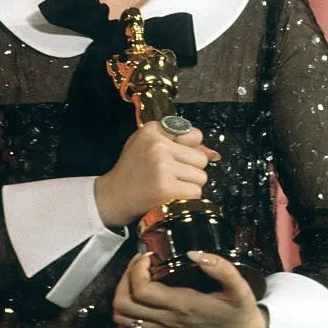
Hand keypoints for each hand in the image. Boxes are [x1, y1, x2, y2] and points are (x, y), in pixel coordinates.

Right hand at [94, 121, 218, 227]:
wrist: (113, 196)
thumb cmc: (133, 170)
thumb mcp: (148, 146)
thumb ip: (180, 143)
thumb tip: (213, 153)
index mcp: (152, 130)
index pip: (195, 135)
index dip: (188, 151)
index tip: (173, 159)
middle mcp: (157, 144)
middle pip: (201, 158)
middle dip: (191, 169)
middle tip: (171, 176)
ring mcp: (162, 166)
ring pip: (201, 176)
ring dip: (190, 185)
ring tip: (170, 186)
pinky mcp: (166, 187)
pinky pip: (196, 192)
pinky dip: (187, 198)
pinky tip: (171, 196)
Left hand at [112, 251, 267, 327]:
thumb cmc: (239, 311)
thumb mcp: (239, 288)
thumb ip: (221, 268)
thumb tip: (195, 253)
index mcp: (182, 306)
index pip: (142, 290)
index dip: (136, 269)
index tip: (149, 255)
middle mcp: (167, 319)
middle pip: (124, 304)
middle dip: (124, 278)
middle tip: (139, 263)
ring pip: (123, 318)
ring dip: (122, 294)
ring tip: (136, 276)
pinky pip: (131, 327)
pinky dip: (126, 309)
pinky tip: (138, 293)